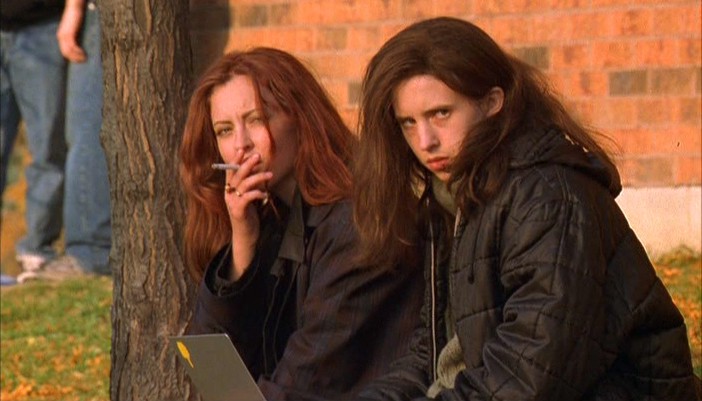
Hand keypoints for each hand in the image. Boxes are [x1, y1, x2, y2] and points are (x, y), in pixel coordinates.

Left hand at [56, 4, 85, 61]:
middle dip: (74, 59)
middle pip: (65, 53)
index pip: (64, 51)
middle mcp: (61, 36)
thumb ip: (76, 36)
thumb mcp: (75, 29)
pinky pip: (72, 47)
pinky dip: (77, 52)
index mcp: (62, 36)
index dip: (72, 57)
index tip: (80, 61)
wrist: (75, 7)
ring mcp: (64, 35)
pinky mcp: (69, 33)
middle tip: (83, 62)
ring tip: (84, 59)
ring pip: (68, 51)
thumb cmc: (77, 17)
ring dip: (76, 57)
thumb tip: (82, 45)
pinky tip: (83, 55)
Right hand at [223, 151, 272, 279]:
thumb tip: (258, 171)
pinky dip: (257, 194)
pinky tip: (265, 194)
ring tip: (270, 175)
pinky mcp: (238, 212)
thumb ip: (250, 186)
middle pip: (236, 175)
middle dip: (247, 164)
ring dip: (257, 178)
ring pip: (243, 185)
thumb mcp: (248, 199)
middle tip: (258, 156)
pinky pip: (247, 198)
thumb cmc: (249, 216)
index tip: (243, 149)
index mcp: (229, 190)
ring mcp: (232, 203)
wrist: (245, 237)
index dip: (235, 160)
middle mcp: (228, 195)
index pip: (230, 171)